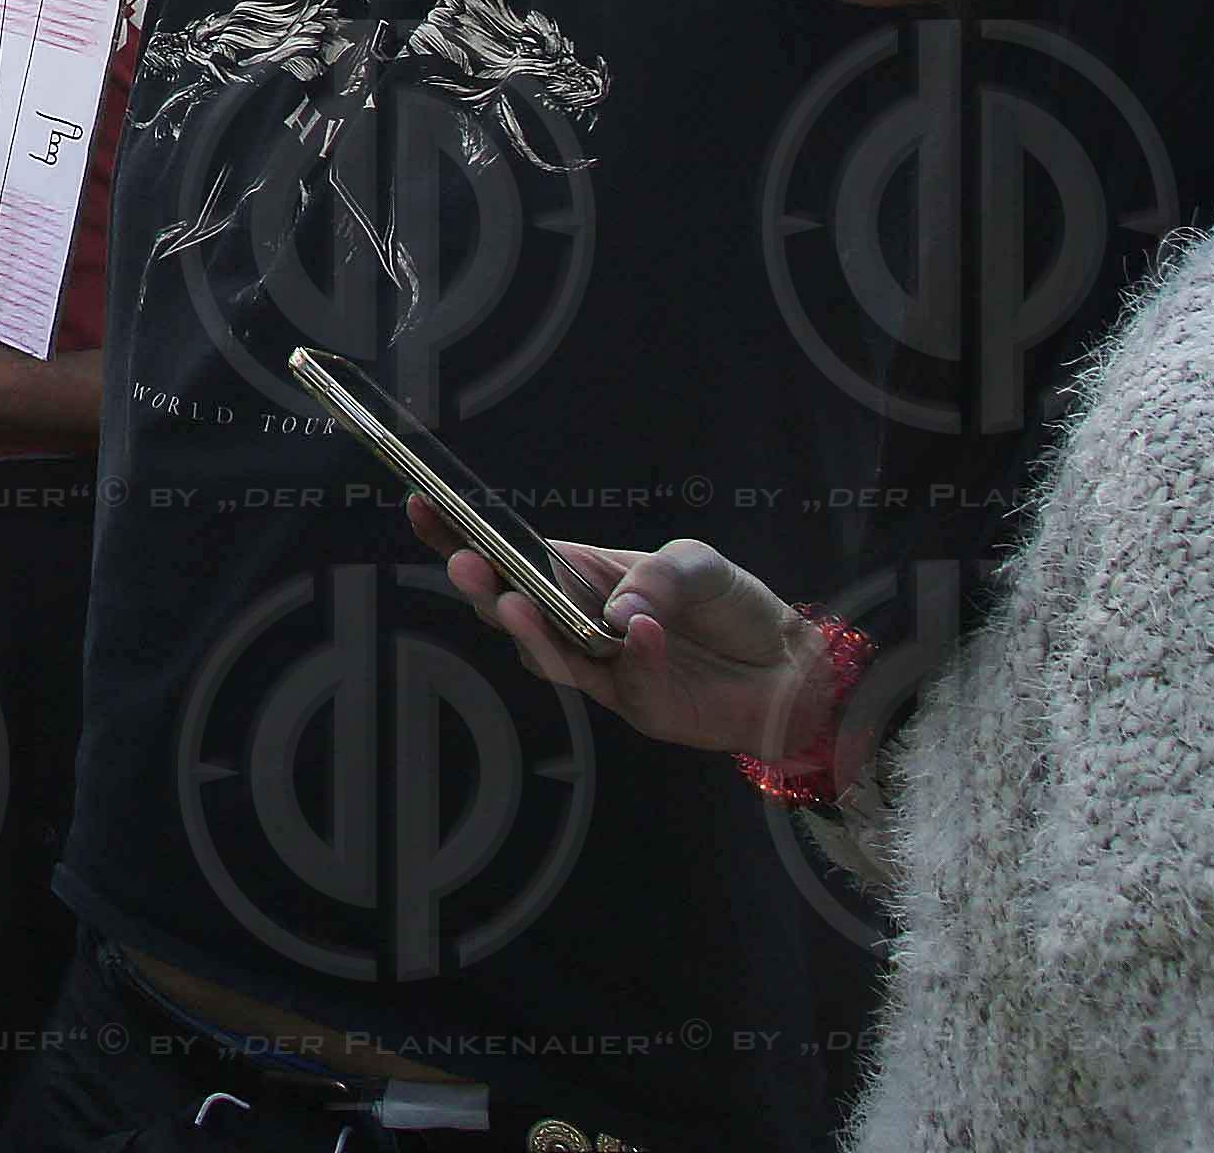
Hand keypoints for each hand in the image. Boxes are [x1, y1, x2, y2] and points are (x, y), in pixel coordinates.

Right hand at [404, 497, 838, 759]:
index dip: (461, 535)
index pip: (512, 554)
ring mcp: (605, 670)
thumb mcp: (698, 563)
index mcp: (581, 575)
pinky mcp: (640, 707)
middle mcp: (580, 622)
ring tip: (516, 604)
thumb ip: (658, 576)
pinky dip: (632, 655)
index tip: (422, 507)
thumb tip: (618, 610)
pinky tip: (641, 631)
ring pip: (546, 655)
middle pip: (509, 609)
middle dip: (481, 589)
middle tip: (466, 568)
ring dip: (529, 631)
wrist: (791, 670)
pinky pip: (625, 681)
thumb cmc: (734, 607)